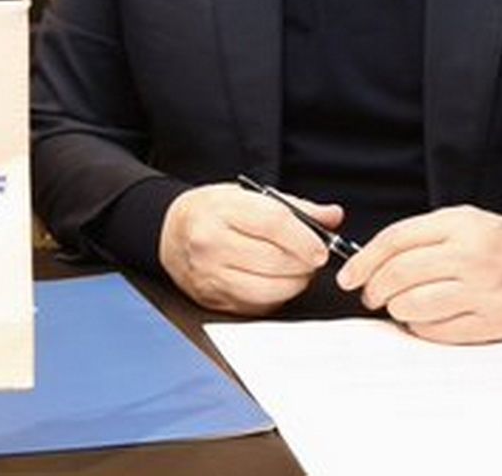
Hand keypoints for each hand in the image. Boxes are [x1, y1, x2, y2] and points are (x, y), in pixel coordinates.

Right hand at [159, 182, 344, 313]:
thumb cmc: (211, 212)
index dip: (305, 239)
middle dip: (304, 263)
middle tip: (310, 258)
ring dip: (294, 283)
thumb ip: (294, 207)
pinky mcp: (213, 300)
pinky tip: (274, 282)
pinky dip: (275, 297)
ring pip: (270, 289)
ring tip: (295, 271)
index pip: (274, 224)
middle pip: (276, 260)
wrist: (170, 232)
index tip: (320, 248)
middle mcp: (211, 244)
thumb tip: (332, 216)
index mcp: (221, 211)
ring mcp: (210, 276)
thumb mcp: (247, 196)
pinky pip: (258, 306)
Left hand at [335, 205, 501, 342]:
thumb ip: (421, 236)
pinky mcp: (494, 321)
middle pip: (400, 274)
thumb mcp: (465, 221)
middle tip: (370, 295)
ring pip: (415, 304)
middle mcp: (470, 255)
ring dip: (396, 309)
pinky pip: (440, 331)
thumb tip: (371, 261)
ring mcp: (483, 290)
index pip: (396, 240)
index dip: (364, 260)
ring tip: (398, 306)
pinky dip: (421, 328)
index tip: (349, 276)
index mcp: (460, 224)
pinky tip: (424, 320)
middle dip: (375, 288)